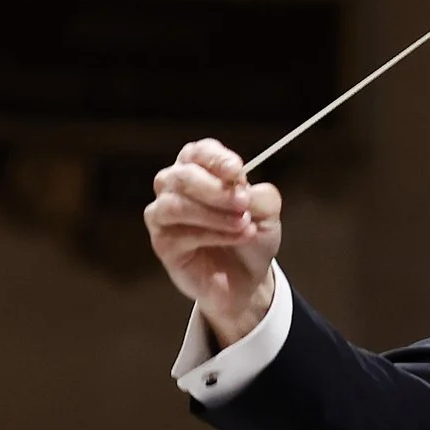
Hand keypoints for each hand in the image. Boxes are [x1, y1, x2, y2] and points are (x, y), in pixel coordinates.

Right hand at [143, 138, 283, 345]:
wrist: (248, 277)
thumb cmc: (251, 234)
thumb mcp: (267, 211)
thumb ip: (258, 194)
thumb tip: (239, 187)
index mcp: (199, 167)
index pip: (199, 152)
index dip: (216, 159)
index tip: (237, 172)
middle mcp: (175, 185)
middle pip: (183, 176)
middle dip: (216, 190)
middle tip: (243, 203)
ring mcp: (164, 213)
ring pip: (175, 205)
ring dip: (213, 214)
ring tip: (243, 225)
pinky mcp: (162, 241)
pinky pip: (180, 233)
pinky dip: (212, 235)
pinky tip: (235, 238)